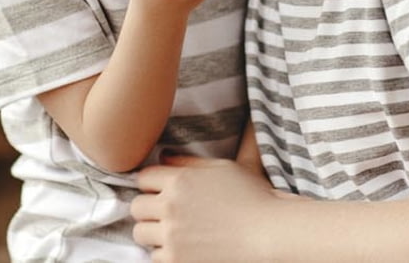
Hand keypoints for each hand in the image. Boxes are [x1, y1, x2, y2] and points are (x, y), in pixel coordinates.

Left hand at [131, 154, 282, 262]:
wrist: (271, 234)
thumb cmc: (254, 198)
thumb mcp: (223, 168)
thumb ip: (189, 162)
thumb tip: (164, 156)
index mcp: (181, 179)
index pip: (143, 178)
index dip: (151, 185)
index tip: (161, 192)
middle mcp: (171, 206)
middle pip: (136, 206)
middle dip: (148, 209)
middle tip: (166, 215)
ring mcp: (172, 235)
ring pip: (140, 233)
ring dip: (153, 233)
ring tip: (174, 234)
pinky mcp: (176, 260)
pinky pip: (154, 257)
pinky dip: (165, 254)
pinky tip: (184, 250)